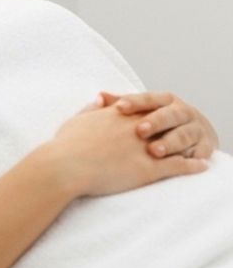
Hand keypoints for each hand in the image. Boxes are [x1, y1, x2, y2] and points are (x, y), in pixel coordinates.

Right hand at [49, 98, 208, 198]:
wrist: (66, 165)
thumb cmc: (66, 145)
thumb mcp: (77, 120)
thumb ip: (91, 108)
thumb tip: (101, 98)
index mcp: (118, 115)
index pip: (145, 108)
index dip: (156, 113)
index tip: (163, 117)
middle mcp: (135, 127)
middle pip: (164, 122)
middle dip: (176, 126)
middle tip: (186, 131)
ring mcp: (143, 147)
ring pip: (176, 142)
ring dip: (190, 145)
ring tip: (201, 149)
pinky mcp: (148, 168)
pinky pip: (178, 165)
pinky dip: (193, 166)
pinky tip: (202, 166)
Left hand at [97, 89, 220, 160]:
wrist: (193, 130)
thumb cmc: (156, 119)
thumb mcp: (141, 109)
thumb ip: (119, 103)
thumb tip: (98, 97)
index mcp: (164, 99)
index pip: (148, 98)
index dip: (134, 102)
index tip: (119, 108)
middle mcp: (182, 111)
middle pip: (169, 114)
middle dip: (154, 122)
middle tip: (139, 131)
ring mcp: (195, 128)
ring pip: (184, 134)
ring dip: (170, 142)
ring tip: (154, 151)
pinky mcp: (206, 146)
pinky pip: (200, 152)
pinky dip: (192, 157)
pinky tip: (181, 162)